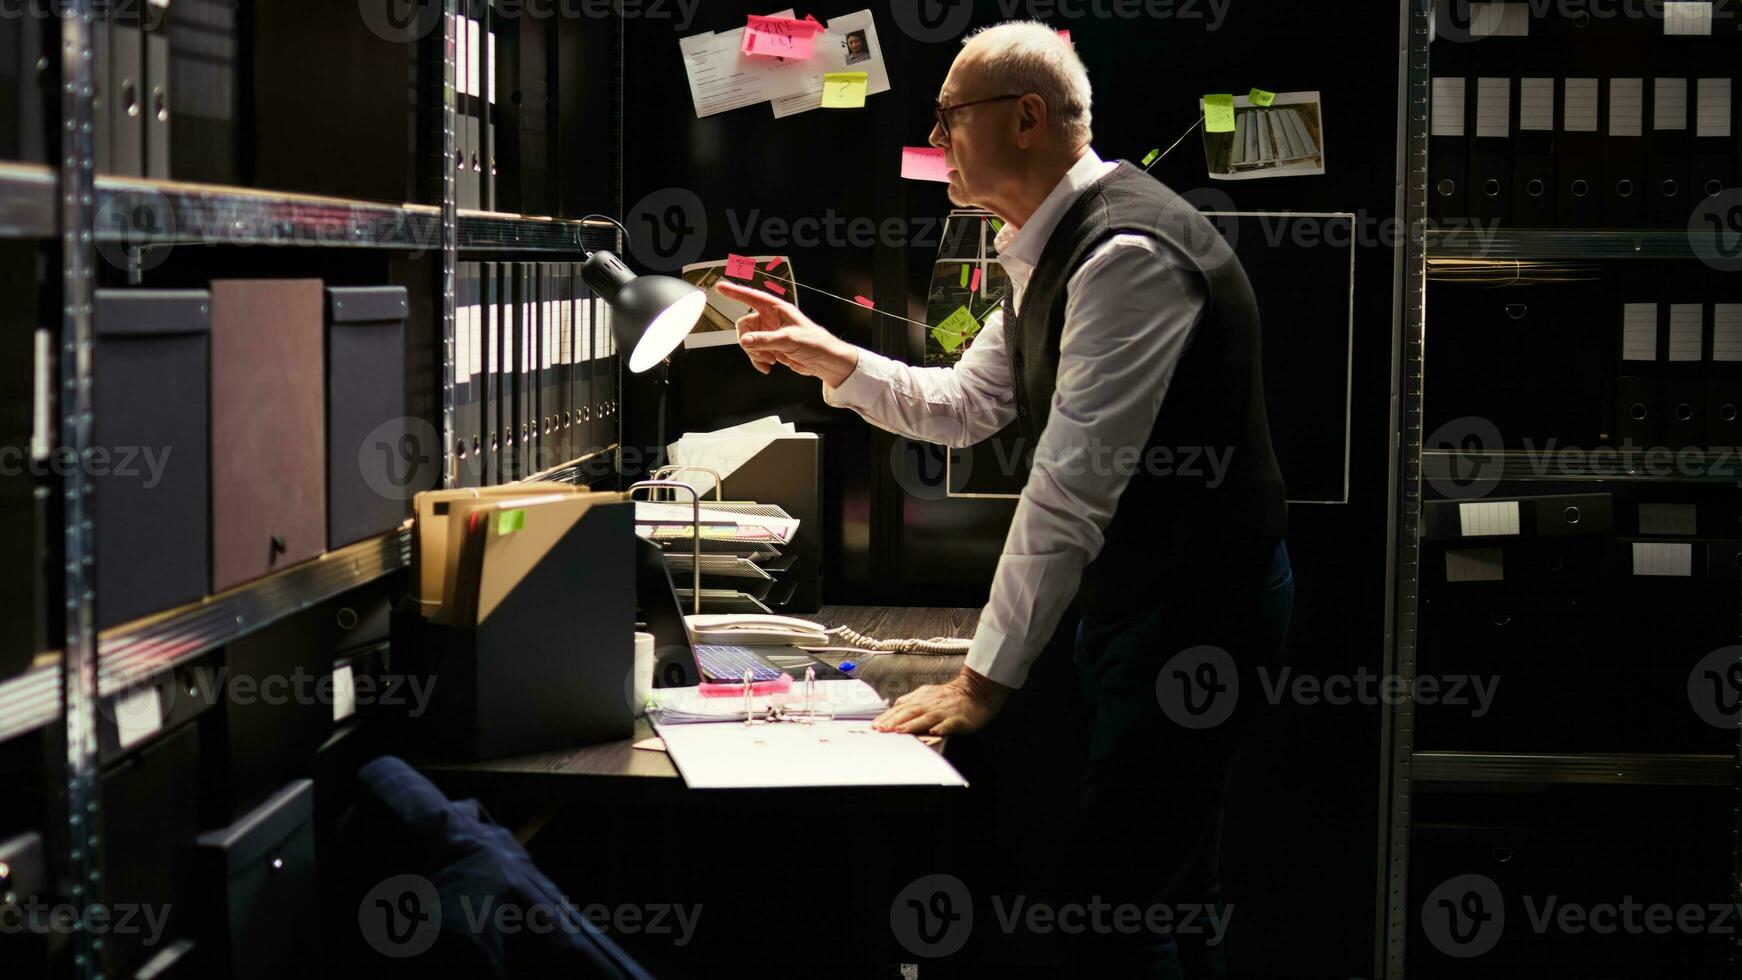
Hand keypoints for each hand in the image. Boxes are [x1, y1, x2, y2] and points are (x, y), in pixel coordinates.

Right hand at [714, 280, 858, 387]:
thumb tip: (746, 341)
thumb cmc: (816, 343)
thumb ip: (765, 340)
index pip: (752, 297)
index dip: (735, 292)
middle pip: (745, 325)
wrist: (825, 362)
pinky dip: (758, 360)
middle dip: (749, 340)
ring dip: (755, 353)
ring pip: (748, 341)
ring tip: (770, 359)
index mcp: (777, 309)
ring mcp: (770, 334)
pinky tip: (768, 366)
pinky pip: (755, 352)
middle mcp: (772, 319)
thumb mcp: (789, 340)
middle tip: (760, 350)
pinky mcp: (771, 347)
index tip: (721, 287)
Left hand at [872, 667, 1011, 735]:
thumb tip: (894, 706)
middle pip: (910, 712)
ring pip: (926, 717)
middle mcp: (931, 704)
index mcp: (923, 699)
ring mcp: (945, 711)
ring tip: (900, 731)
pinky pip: (949, 723)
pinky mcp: (959, 719)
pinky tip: (934, 732)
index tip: (875, 725)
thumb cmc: (951, 696)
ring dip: (912, 724)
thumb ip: (911, 700)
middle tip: (882, 729)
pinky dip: (941, 727)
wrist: (977, 692)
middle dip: (894, 721)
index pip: (901, 708)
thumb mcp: (928, 693)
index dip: (888, 716)